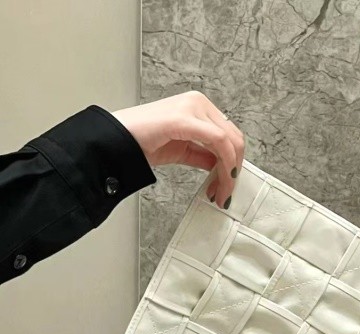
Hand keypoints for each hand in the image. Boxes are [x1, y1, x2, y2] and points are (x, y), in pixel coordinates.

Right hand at [111, 91, 244, 208]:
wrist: (115, 142)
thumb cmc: (142, 143)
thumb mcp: (183, 150)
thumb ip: (203, 154)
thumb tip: (222, 167)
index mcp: (198, 106)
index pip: (229, 134)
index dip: (233, 163)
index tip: (226, 186)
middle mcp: (198, 102)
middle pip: (234, 138)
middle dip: (234, 170)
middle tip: (225, 194)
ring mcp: (193, 107)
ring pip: (230, 141)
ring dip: (229, 173)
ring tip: (220, 194)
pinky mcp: (185, 118)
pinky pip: (219, 142)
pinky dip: (224, 165)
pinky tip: (218, 182)